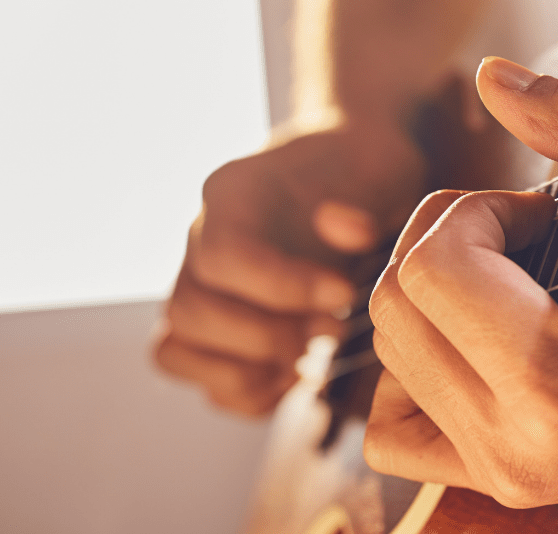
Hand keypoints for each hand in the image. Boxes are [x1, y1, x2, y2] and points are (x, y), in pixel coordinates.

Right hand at [154, 119, 426, 415]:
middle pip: (189, 310)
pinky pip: (196, 375)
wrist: (355, 166)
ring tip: (309, 358)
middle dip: (266, 336)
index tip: (342, 294)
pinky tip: (297, 374)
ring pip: (175, 348)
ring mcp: (201, 284)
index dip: (280, 287)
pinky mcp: (212, 323)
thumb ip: (365, 198)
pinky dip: (244, 391)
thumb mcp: (381, 166)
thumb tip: (346, 227)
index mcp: (234, 193)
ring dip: (245, 371)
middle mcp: (201, 239)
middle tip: (333, 329)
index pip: (223, 254)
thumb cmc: (366, 169)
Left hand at [363, 58, 557, 506]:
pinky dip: (415, 372)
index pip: (434, 268)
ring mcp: (510, 477)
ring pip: (386, 362)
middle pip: (395, 309)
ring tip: (503, 284)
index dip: (478, 210)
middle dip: (448, 243)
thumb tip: (489, 77)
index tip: (541, 210)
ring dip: (429, 300)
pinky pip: (395, 430)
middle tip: (524, 236)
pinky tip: (474, 340)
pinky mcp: (508, 487)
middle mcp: (521, 447)